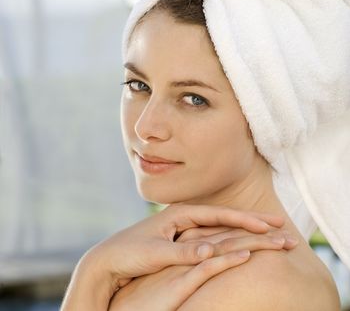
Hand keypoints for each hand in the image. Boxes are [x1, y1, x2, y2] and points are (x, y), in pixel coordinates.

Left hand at [60, 204, 285, 309]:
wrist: (109, 259)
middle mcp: (186, 218)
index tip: (267, 225)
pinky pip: (213, 237)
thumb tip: (210, 252)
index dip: (244, 219)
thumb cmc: (129, 252)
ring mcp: (186, 228)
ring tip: (268, 231)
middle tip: (280, 223)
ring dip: (245, 230)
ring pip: (222, 228)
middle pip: (226, 218)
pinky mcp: (183, 240)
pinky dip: (230, 239)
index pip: (220, 214)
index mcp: (180, 214)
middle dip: (253, 221)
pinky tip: (242, 241)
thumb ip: (182, 252)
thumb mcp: (155, 252)